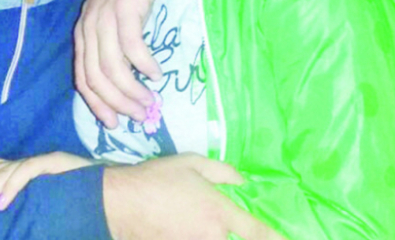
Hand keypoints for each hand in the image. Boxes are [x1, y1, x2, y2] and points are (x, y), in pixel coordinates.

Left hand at [0, 152, 93, 226]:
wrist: (115, 191)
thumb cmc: (79, 202)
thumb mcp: (40, 206)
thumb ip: (19, 209)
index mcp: (20, 170)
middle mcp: (26, 162)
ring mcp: (40, 161)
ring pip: (1, 173)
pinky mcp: (54, 164)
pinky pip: (26, 173)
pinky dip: (11, 188)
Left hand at [75, 0, 174, 127]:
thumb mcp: (114, 14)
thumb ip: (114, 41)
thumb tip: (128, 77)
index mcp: (83, 32)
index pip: (83, 78)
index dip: (97, 104)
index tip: (113, 123)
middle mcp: (89, 27)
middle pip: (96, 77)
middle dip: (116, 103)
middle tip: (138, 117)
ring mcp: (105, 17)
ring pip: (113, 67)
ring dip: (132, 90)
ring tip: (150, 101)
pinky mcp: (126, 9)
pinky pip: (132, 46)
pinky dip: (144, 64)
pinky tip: (156, 73)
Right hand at [103, 153, 282, 239]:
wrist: (119, 203)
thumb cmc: (157, 178)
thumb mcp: (192, 163)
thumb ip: (223, 172)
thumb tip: (244, 182)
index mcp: (220, 212)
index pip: (257, 232)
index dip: (274, 238)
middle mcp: (212, 236)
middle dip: (232, 234)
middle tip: (215, 219)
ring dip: (209, 234)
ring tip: (190, 220)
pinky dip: (191, 236)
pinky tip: (180, 227)